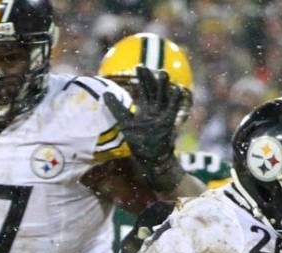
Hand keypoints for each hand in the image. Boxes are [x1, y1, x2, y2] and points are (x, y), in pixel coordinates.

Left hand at [104, 66, 184, 193]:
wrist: (151, 158)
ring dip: (164, 85)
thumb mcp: (125, 124)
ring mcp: (163, 115)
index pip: (145, 89)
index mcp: (146, 108)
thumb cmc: (139, 142)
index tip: (139, 66)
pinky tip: (177, 89)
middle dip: (150, 78)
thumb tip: (104, 94)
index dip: (143, 78)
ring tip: (163, 73)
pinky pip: (173, 109)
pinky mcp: (168, 123)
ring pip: (164, 97)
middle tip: (145, 67)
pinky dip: (175, 100)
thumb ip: (117, 109)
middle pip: (154, 90)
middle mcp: (156, 110)